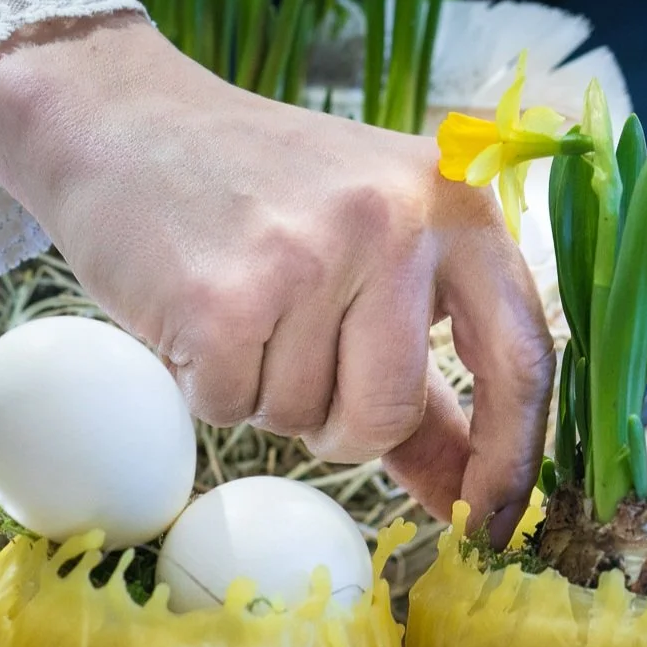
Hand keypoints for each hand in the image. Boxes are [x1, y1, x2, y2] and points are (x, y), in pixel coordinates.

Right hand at [0, 13, 553, 533]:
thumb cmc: (254, 193)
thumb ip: (423, 369)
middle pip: (389, 413)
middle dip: (339, 426)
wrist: (124, 119)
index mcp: (455, 205)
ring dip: (264, 391)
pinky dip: (206, 383)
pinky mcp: (224, 295)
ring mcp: (308, 254)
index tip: (493, 528)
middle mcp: (395, 221)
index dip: (510, 460)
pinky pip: (230, 408)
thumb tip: (467, 494)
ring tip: (239, 304)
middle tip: (292, 358)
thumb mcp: (365, 251)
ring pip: (303, 417)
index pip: (522, 359)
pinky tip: (194, 310)